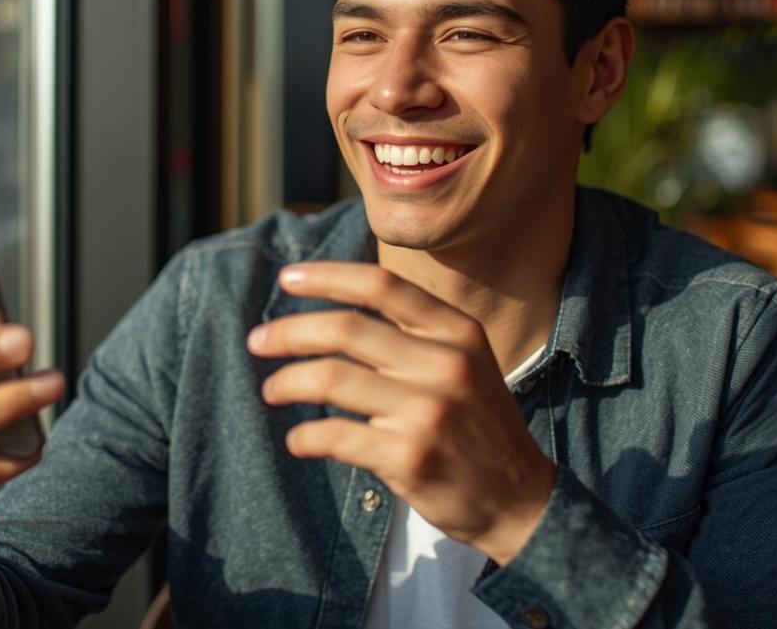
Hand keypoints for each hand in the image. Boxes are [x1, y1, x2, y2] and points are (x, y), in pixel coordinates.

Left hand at [247, 262, 555, 564]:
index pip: (382, 285)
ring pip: (330, 378)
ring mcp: (429, 411)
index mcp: (459, 332)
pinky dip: (304, 436)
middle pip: (345, 328)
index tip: (287, 280)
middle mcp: (446, 364)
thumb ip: (415, 334)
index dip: (327, 277)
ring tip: (272, 391)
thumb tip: (332, 309)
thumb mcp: (467, 363)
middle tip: (258, 341)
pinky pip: (334, 434)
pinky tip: (299, 440)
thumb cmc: (477, 426)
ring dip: (287, 382)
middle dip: (288, 331)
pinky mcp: (409, 456)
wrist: (518, 500)